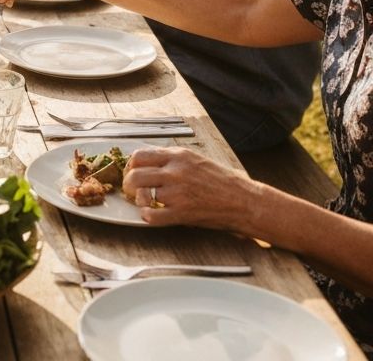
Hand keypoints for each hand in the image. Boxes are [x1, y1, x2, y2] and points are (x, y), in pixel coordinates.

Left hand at [122, 147, 257, 231]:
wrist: (244, 201)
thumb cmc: (222, 181)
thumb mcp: (195, 159)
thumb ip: (172, 159)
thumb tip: (149, 162)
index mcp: (177, 156)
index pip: (139, 155)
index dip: (131, 165)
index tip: (132, 172)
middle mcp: (175, 171)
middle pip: (135, 174)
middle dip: (128, 183)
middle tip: (131, 190)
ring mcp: (178, 192)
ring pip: (141, 194)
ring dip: (138, 200)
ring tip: (143, 203)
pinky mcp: (183, 213)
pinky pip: (153, 216)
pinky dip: (147, 217)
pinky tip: (150, 215)